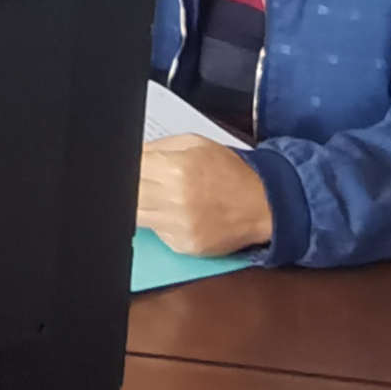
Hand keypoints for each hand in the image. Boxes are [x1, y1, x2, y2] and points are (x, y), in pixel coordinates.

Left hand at [139, 134, 273, 255]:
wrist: (264, 203)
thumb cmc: (230, 171)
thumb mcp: (194, 144)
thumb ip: (156, 147)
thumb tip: (129, 154)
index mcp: (175, 168)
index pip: (128, 170)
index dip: (125, 169)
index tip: (127, 169)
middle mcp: (175, 199)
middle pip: (127, 196)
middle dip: (130, 188)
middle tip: (143, 184)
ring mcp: (179, 226)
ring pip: (135, 217)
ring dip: (141, 206)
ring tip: (159, 197)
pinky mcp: (184, 245)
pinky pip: (157, 233)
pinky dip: (160, 223)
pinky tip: (176, 213)